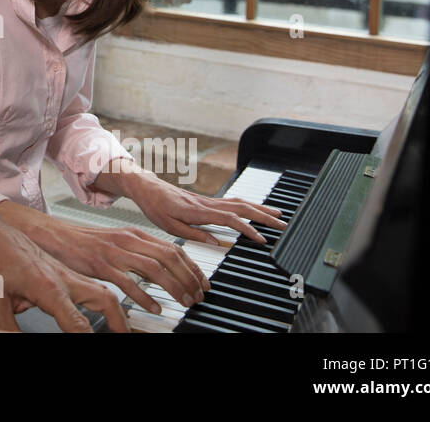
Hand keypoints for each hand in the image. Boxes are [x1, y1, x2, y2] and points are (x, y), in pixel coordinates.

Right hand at [0, 201, 208, 315]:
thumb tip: (160, 269)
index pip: (173, 248)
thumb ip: (136, 252)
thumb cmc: (83, 243)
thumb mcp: (115, 242)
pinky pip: (127, 281)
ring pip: (154, 269)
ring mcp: (114, 251)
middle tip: (198, 296)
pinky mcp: (100, 264)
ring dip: (174, 287)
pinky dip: (144, 296)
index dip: (192, 266)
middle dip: (189, 278)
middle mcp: (128, 240)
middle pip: (169, 257)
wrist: (52, 235)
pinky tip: (153, 307)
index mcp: (134, 234)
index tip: (202, 282)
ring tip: (184, 302)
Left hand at [0, 209, 128, 332]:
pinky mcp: (60, 269)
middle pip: (105, 299)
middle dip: (119, 322)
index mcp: (48, 287)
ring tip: (120, 328)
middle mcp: (62, 278)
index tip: (96, 345)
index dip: (87, 339)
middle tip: (124, 336)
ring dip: (115, 309)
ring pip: (102, 289)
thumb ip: (8, 328)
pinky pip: (90, 283)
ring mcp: (64, 271)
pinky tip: (100, 307)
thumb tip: (14, 341)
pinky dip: (103, 297)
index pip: (77, 324)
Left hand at [122, 168, 286, 245]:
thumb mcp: (169, 226)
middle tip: (282, 226)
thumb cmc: (155, 207)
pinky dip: (249, 205)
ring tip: (278, 215)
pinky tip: (258, 209)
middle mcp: (206, 203)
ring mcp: (208, 200)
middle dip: (264, 217)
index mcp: (196, 211)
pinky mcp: (207, 200)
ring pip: (239, 202)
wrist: (146, 187)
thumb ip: (194, 234)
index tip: (261, 239)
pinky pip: (232, 201)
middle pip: (241, 208)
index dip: (247, 229)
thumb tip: (217, 243)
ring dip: (260, 209)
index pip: (228, 219)